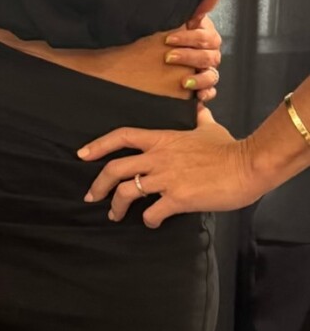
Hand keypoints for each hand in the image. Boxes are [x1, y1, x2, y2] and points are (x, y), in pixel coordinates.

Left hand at [79, 106, 259, 225]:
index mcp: (162, 139)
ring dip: (117, 206)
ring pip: (128, 192)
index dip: (98, 145)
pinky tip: (152, 222)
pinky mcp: (178, 198)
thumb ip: (199, 119)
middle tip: (91, 197)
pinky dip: (149, 220)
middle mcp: (158, 158)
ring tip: (115, 215)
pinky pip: (153, 213)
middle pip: (115, 169)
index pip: (122, 136)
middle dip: (98, 185)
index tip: (82, 155)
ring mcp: (166, 178)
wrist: (247, 165)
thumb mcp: (209, 128)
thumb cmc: (229, 147)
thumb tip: (201, 107)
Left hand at [162, 0, 221, 110]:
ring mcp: (207, 73)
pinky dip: (204, 95)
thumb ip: (199, 6)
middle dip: (189, 58)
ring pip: (211, 77)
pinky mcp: (202, 89)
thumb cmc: (175, 34)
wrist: (160, 58)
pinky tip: (197, 98)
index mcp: (207, 38)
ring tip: (183, 82)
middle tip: (169, 57)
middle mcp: (211, 56)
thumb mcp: (183, 20)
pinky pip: (209, 93)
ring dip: (198, 79)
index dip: (189, 39)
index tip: (168, 39)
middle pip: (209, 58)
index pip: (206, 38)